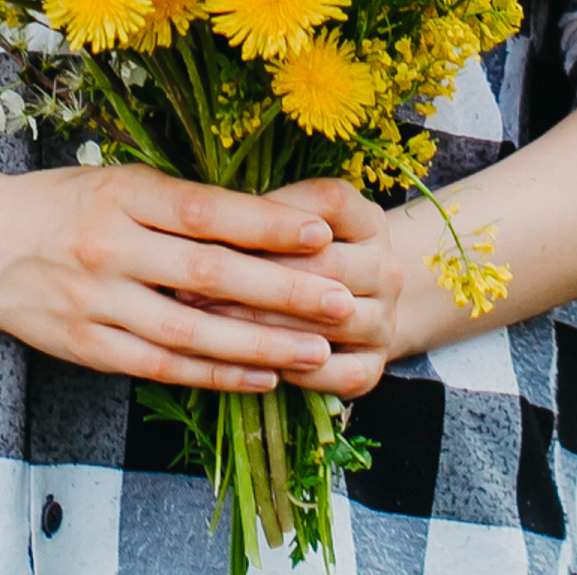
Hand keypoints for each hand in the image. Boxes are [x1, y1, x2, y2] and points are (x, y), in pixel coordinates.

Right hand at [0, 164, 353, 392]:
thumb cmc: (62, 204)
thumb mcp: (116, 182)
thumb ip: (177, 203)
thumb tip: (261, 220)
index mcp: (121, 194)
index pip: (205, 210)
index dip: (264, 225)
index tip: (319, 233)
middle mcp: (110, 247)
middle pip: (208, 274)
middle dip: (281, 290)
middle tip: (339, 300)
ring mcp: (97, 302)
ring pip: (191, 332)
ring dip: (260, 345)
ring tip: (315, 351)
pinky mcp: (89, 348)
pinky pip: (162, 367)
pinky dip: (216, 375)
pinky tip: (261, 378)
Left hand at [187, 178, 406, 397]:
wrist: (359, 303)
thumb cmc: (303, 252)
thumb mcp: (294, 218)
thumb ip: (262, 214)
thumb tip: (200, 217)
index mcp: (365, 217)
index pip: (328, 202)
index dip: (272, 214)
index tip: (213, 225)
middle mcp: (385, 267)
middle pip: (325, 264)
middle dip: (254, 274)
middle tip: (191, 282)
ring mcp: (385, 320)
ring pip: (329, 320)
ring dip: (265, 325)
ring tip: (208, 324)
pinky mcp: (375, 367)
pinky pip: (339, 373)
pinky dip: (298, 370)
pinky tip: (255, 364)